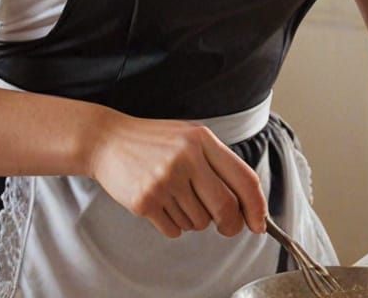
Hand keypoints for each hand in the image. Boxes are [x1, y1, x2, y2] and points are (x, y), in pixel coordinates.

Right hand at [84, 109, 267, 238]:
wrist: (108, 140)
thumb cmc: (153, 141)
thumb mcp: (189, 137)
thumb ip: (217, 163)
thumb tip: (246, 203)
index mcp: (201, 140)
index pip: (244, 179)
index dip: (258, 207)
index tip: (260, 223)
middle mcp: (186, 158)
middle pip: (225, 208)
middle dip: (230, 224)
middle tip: (225, 225)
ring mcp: (164, 180)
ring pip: (199, 223)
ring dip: (193, 219)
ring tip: (175, 196)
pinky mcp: (146, 201)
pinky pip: (175, 230)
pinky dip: (172, 224)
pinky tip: (160, 202)